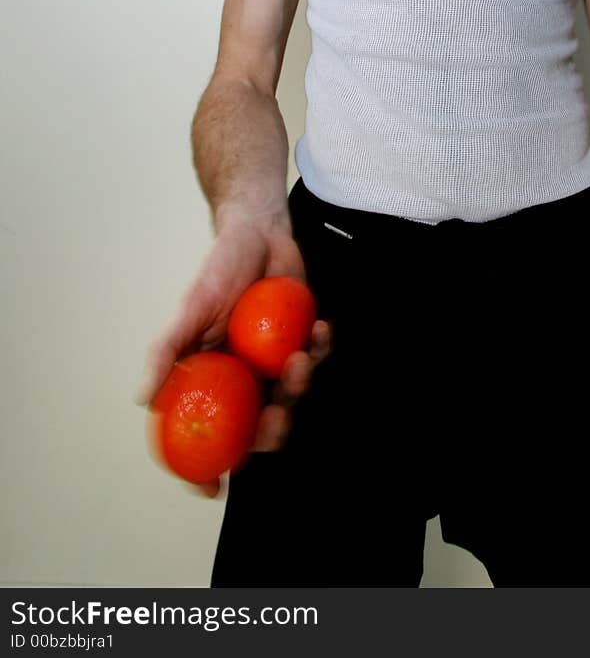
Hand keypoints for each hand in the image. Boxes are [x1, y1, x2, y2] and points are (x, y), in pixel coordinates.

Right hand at [135, 206, 331, 496]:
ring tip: (298, 356)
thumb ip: (166, 350)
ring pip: (292, 395)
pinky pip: (317, 357)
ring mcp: (274, 360)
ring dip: (299, 384)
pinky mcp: (303, 338)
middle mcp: (243, 376)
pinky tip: (318, 329)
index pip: (207, 434)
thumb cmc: (219, 269)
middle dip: (272, 432)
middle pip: (257, 427)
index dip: (206, 467)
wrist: (259, 230)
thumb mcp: (190, 308)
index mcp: (212, 377)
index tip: (213, 487)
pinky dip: (320, 348)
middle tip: (278, 415)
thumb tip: (142, 398)